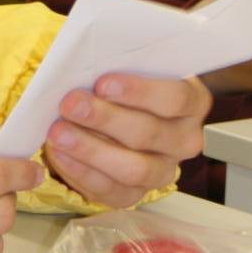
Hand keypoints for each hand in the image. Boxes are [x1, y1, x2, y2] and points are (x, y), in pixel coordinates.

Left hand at [43, 74, 211, 206]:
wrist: (115, 112)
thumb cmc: (122, 80)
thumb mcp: (128, 64)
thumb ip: (119, 60)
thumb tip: (92, 58)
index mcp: (192, 102)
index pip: (176, 98)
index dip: (139, 91)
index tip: (103, 83)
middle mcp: (184, 139)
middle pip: (150, 133)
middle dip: (105, 118)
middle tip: (71, 103)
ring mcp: (163, 170)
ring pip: (134, 168)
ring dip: (91, 149)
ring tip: (59, 132)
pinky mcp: (137, 194)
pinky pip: (112, 191)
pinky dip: (82, 172)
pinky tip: (60, 154)